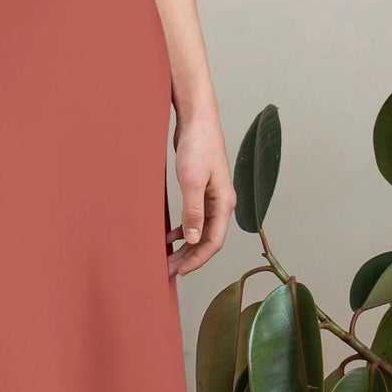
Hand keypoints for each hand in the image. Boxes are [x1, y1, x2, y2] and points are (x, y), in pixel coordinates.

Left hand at [168, 113, 234, 277]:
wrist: (198, 120)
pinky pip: (194, 219)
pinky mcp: (201, 191)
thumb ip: (193, 211)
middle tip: (168, 271)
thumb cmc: (198, 146)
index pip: (213, 242)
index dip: (197, 260)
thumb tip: (192, 239)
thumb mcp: (192, 181)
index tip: (180, 271)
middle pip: (207, 240)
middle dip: (189, 258)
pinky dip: (182, 230)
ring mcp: (212, 198)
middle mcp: (221, 204)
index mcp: (224, 204)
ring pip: (200, 231)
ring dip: (185, 246)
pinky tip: (169, 236)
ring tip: (167, 259)